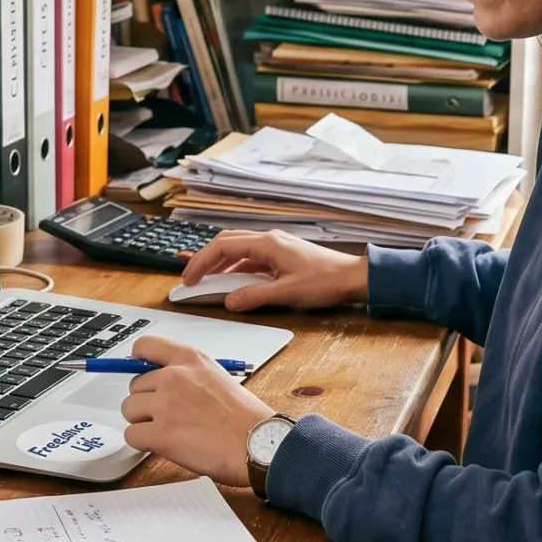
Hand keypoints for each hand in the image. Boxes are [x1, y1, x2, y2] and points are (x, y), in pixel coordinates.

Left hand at [119, 334, 273, 486]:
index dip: (137, 361)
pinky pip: (132, 435)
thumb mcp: (217, 377)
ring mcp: (165, 404)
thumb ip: (188, 374)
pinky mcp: (160, 433)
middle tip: (169, 415)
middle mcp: (173, 377)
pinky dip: (143, 442)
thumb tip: (162, 382)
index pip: (145, 346)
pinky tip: (163, 444)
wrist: (257, 443)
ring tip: (169, 430)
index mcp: (189, 359)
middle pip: (135, 385)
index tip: (139, 371)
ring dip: (143, 421)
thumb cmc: (245, 417)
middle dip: (146, 401)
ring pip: (129, 409)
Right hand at [177, 230, 368, 312]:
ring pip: (238, 250)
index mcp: (267, 244)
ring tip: (206, 281)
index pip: (223, 247)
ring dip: (220, 264)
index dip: (201, 262)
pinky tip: (232, 283)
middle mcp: (269, 240)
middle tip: (190, 279)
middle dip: (205, 260)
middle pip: (226, 243)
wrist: (353, 277)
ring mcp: (275, 247)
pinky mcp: (281, 256)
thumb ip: (254, 297)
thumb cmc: (325, 281)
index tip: (188, 279)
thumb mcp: (286, 293)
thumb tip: (229, 302)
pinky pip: (251, 259)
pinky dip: (236, 269)